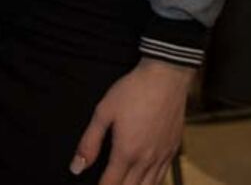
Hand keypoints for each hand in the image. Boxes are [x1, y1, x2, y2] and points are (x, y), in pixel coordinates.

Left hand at [71, 58, 193, 184]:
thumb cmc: (134, 90)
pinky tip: (145, 182)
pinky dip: (151, 184)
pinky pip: (162, 176)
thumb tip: (77, 167)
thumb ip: (89, 142)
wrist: (166, 76)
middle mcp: (146, 159)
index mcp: (126, 151)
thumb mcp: (104, 112)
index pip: (110, 184)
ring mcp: (162, 155)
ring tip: (123, 184)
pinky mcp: (173, 149)